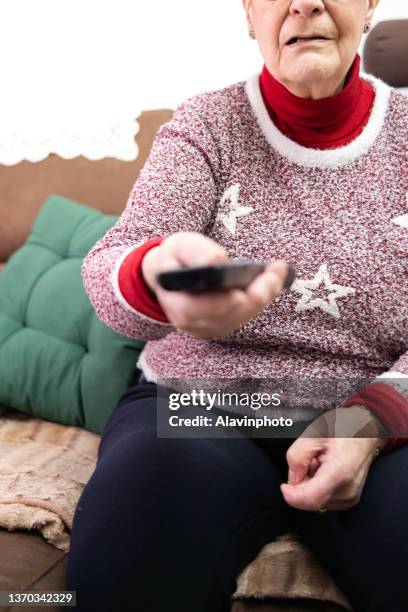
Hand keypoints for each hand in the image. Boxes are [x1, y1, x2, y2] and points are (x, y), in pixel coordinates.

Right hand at [141, 232, 289, 338]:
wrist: (164, 277)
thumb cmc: (172, 260)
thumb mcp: (176, 247)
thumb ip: (194, 252)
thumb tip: (217, 261)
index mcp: (178, 304)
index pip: (210, 307)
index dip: (233, 296)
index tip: (256, 277)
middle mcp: (194, 324)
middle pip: (234, 312)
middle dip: (259, 291)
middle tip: (277, 269)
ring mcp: (208, 329)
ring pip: (244, 315)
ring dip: (264, 294)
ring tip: (277, 271)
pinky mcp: (220, 327)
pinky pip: (245, 315)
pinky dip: (259, 298)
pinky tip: (270, 281)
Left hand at [280, 406, 385, 511]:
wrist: (368, 430)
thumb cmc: (343, 428)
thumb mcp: (313, 433)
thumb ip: (297, 456)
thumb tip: (293, 479)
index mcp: (339, 473)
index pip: (310, 499)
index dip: (291, 496)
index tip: (283, 485)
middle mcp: (348, 491)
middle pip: (311, 501)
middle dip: (301, 485)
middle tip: (308, 462)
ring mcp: (351, 497)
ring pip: (317, 502)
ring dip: (310, 486)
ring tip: (319, 464)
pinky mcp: (351, 499)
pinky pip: (325, 500)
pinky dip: (318, 488)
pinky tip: (324, 471)